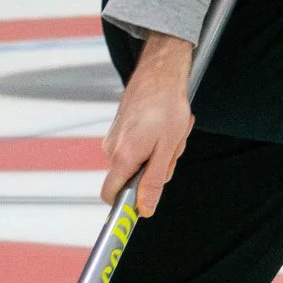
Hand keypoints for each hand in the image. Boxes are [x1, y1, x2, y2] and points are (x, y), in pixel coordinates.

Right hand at [100, 34, 194, 212]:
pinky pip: (136, 147)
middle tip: (171, 149)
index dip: (126, 203)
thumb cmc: (167, 106)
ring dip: (157, 153)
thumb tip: (144, 209)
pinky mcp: (119, 129)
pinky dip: (153, 141)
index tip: (144, 202)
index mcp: (123, 156)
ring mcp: (114, 137)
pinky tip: (163, 125)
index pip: (111, 195)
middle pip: (131, 178)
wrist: (160, 73)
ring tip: (170, 133)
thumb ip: (154, 181)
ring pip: (136, 161)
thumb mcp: (168, 148)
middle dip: (154, 170)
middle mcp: (112, 148)